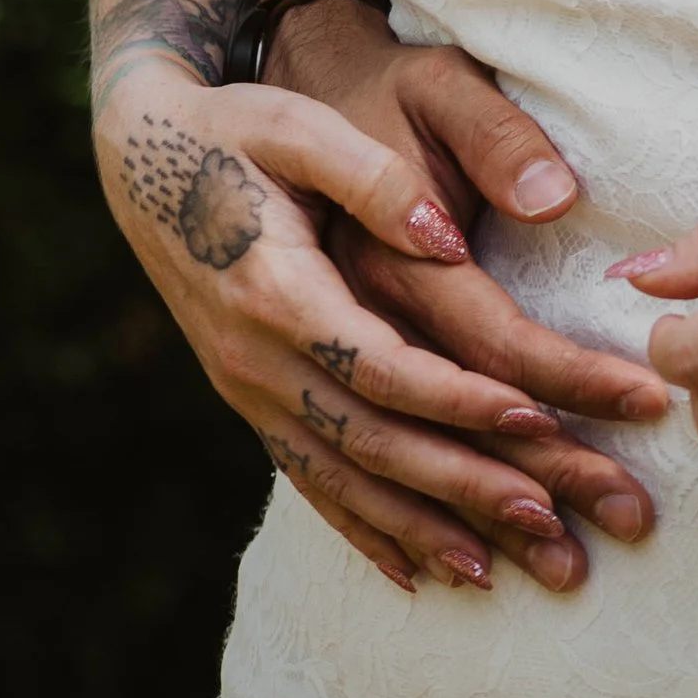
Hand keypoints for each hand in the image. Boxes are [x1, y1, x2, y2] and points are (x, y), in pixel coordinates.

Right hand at [97, 62, 603, 597]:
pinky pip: (310, 482)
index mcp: (276, 292)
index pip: (382, 367)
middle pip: (373, 443)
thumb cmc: (236, 129)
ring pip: (344, 481)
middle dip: (467, 486)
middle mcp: (255, 360)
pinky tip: (417, 570)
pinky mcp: (249, 401)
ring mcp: (247, 391)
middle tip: (555, 519)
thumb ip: (373, 179)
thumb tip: (446, 238)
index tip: (539, 418)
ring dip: (425, 527)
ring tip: (505, 566)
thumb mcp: (298, 127)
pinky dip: (366, 530)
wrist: (142, 158)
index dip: (460, 398)